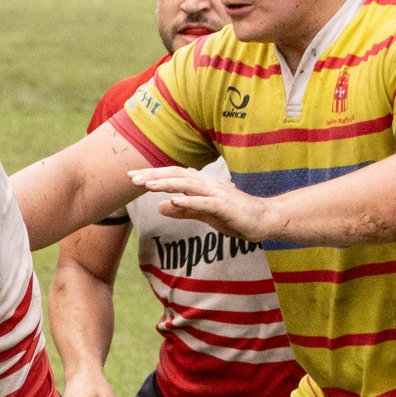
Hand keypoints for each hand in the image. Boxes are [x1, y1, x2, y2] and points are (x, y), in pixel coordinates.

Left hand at [129, 166, 278, 239]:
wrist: (263, 220)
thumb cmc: (234, 216)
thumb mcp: (204, 214)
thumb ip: (183, 210)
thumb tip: (160, 208)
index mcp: (200, 185)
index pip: (173, 176)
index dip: (152, 175)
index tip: (131, 177)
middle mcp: (207, 185)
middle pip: (176, 176)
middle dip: (153, 176)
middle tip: (131, 177)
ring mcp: (217, 194)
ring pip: (188, 185)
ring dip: (167, 184)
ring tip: (148, 185)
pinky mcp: (225, 206)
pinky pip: (205, 202)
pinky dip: (189, 200)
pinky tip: (175, 200)